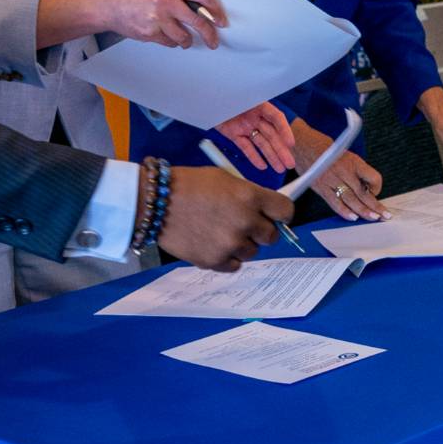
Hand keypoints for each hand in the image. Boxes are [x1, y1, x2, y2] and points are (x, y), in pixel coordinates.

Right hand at [104, 0, 224, 48]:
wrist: (108, 2)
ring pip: (184, 37)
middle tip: (213, 41)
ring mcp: (158, 18)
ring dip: (186, 40)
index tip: (220, 19)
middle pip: (198, 21)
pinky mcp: (150, 33)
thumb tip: (200, 7)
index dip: (215, 10)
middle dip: (209, 34)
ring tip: (184, 39)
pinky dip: (170, 41)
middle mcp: (166, 1)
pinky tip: (164, 34)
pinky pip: (169, 42)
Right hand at [158, 165, 293, 271]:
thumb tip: (266, 211)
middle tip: (244, 224)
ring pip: (252, 252)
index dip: (282, 214)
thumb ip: (249, 195)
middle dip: (261, 230)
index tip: (277, 216)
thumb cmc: (189, 185)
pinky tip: (213, 244)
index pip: (285, 211)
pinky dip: (227, 257)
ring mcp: (230, 244)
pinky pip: (234, 265)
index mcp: (250, 196)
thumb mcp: (225, 178)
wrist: (156, 202)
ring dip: (242, 245)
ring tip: (221, 232)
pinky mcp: (215, 261)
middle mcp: (245, 221)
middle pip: (271, 236)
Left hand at [214, 102, 296, 173]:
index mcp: (258, 104)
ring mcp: (244, 126)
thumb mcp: (241, 96)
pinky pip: (246, 147)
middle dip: (281, 150)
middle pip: (271, 135)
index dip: (284, 130)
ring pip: (261, 143)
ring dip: (271, 156)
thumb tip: (271, 113)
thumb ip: (254, 104)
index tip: (290, 143)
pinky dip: (253, 156)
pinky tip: (262, 166)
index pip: (276, 118)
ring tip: (279, 169)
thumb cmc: (222, 94)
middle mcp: (254, 116)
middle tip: (289, 164)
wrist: (204, 100)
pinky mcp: (234, 134)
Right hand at [293, 121, 385, 218]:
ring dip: (363, 211)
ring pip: (351, 200)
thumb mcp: (344, 152)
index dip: (377, 186)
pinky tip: (353, 217)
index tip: (376, 191)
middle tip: (384, 215)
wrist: (302, 145)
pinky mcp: (321, 188)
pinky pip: (335, 203)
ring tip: (372, 218)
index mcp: (353, 161)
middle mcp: (344, 171)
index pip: (372, 177)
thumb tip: (364, 185)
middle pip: (363, 193)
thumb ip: (354, 169)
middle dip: (375, 206)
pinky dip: (344, 212)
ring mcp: (332, 181)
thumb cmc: (323, 147)